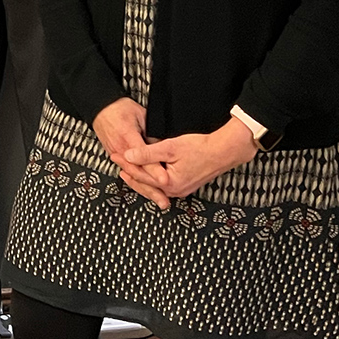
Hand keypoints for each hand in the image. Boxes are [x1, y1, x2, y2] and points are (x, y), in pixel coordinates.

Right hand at [93, 96, 169, 207]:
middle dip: (152, 188)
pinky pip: (129, 172)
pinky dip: (139, 183)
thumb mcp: (141, 115)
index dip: (155, 169)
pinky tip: (148, 192)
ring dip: (146, 189)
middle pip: (138, 172)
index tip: (164, 179)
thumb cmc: (120, 109)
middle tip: (164, 200)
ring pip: (133, 176)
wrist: (100, 108)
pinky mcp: (115, 156)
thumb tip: (164, 146)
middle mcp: (120, 149)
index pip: (143, 157)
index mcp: (127, 136)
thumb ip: (152, 133)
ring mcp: (116, 154)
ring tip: (159, 200)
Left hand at [122, 121, 258, 202]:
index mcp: (170, 184)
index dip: (125, 163)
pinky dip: (151, 179)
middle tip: (115, 160)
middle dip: (129, 172)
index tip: (115, 154)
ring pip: (152, 186)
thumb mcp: (170, 147)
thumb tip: (129, 156)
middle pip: (145, 183)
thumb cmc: (200, 148)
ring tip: (125, 169)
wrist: (223, 152)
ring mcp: (180, 190)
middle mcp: (175, 191)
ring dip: (139, 177)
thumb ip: (147, 153)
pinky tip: (146, 173)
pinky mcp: (184, 186)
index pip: (140, 174)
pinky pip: (162, 185)